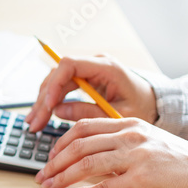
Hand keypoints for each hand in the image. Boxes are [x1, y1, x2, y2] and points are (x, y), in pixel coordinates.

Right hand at [25, 55, 157, 131]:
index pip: (69, 65)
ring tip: (33, 123)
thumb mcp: (117, 115)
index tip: (49, 106)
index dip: (55, 84)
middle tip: (34, 122)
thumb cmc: (142, 108)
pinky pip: (60, 88)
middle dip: (44, 100)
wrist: (153, 104)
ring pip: (54, 81)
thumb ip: (88, 112)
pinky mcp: (83, 80)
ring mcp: (87, 71)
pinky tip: (41, 116)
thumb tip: (58, 111)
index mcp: (106, 67)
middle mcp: (93, 65)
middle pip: (57, 75)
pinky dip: (49, 102)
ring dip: (42, 102)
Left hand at [35, 118, 187, 187]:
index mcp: (129, 124)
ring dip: (62, 177)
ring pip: (86, 164)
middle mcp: (130, 136)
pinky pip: (104, 187)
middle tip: (42, 174)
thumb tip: (86, 156)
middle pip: (79, 145)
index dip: (61, 142)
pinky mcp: (143, 178)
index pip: (84, 127)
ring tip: (48, 187)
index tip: (51, 156)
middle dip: (55, 161)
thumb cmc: (177, 163)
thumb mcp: (146, 142)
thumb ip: (118, 144)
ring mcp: (137, 156)